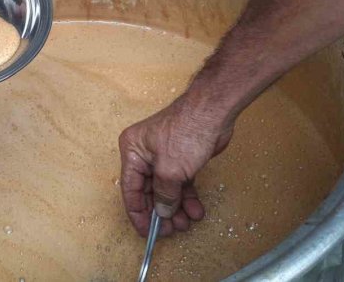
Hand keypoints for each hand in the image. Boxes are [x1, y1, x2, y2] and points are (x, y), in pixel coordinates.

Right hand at [118, 99, 233, 236]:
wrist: (213, 112)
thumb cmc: (186, 130)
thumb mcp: (170, 169)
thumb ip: (164, 195)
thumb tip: (162, 212)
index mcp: (132, 151)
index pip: (130, 189)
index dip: (138, 213)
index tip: (146, 232)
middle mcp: (144, 154)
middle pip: (149, 192)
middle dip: (161, 212)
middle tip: (172, 230)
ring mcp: (164, 156)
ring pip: (167, 190)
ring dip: (176, 208)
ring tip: (186, 223)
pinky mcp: (181, 158)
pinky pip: (180, 184)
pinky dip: (187, 198)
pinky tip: (196, 210)